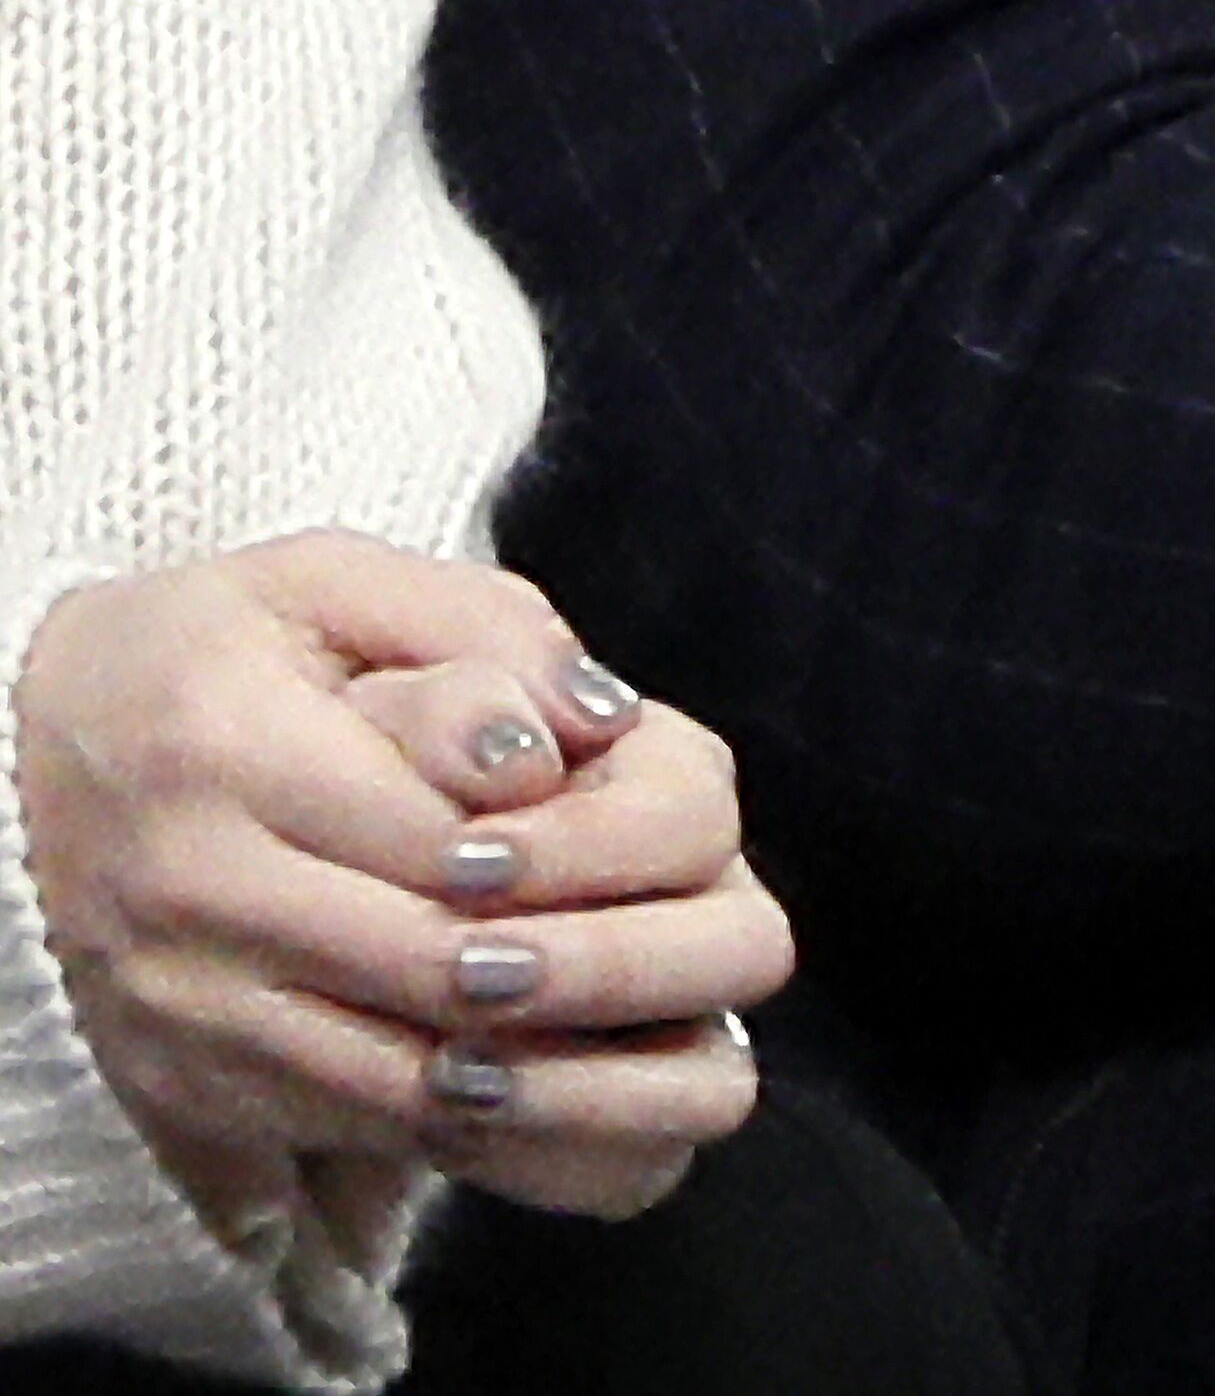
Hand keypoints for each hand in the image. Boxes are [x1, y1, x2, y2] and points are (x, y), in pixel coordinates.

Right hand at [18, 537, 788, 1237]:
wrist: (10, 751)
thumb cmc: (201, 645)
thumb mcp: (325, 577)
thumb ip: (477, 625)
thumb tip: (595, 719)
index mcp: (226, 750)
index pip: (434, 834)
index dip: (555, 857)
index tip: (644, 857)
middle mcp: (187, 889)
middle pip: (419, 963)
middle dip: (560, 974)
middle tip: (664, 967)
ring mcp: (168, 1000)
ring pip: (379, 1068)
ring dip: (516, 1066)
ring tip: (620, 1038)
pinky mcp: (168, 1074)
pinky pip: (321, 1120)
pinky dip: (436, 1115)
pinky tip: (523, 1081)